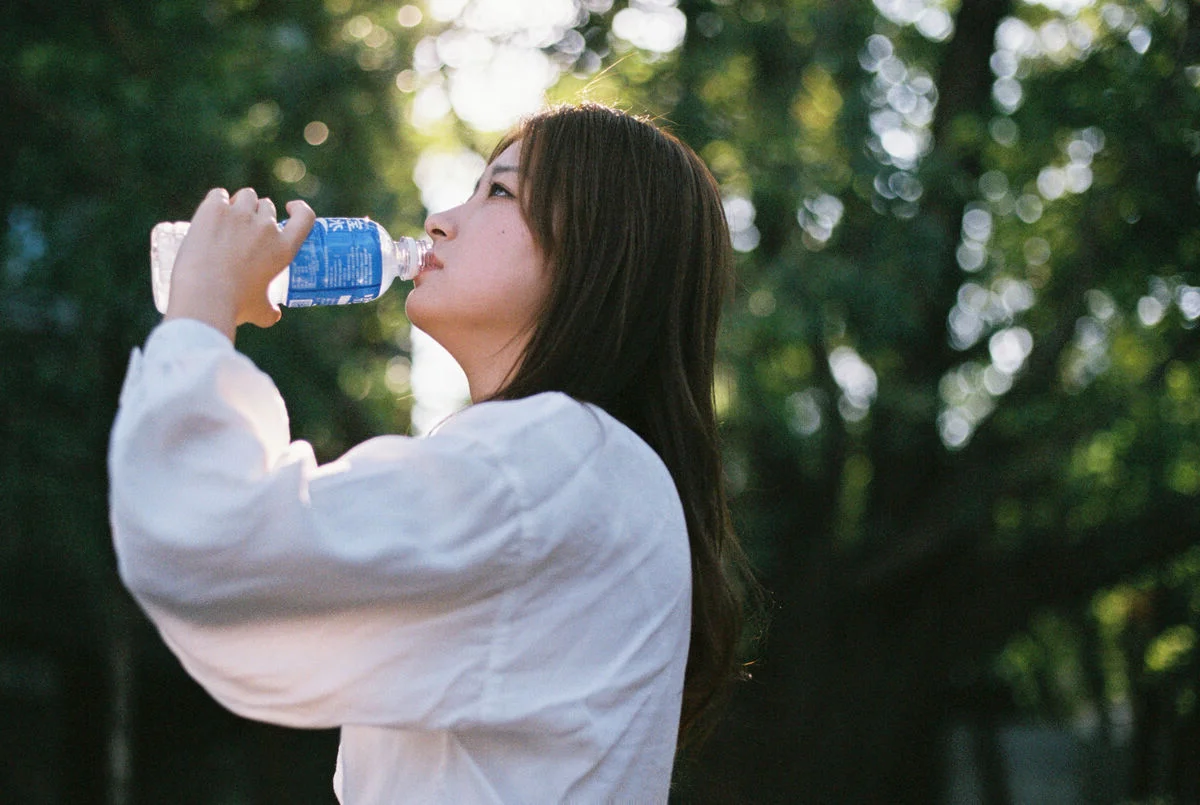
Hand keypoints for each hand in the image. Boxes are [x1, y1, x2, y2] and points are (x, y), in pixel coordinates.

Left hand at [164, 188, 315, 339]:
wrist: (204, 296)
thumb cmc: (236, 305)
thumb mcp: (261, 312)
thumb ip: (270, 311)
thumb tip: (274, 314)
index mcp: (283, 249)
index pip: (305, 218)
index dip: (300, 209)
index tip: (289, 208)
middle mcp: (266, 227)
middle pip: (266, 205)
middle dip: (257, 213)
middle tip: (243, 229)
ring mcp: (240, 215)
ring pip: (245, 196)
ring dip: (239, 204)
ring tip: (226, 220)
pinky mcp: (215, 210)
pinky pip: (219, 195)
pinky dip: (216, 202)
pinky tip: (211, 213)